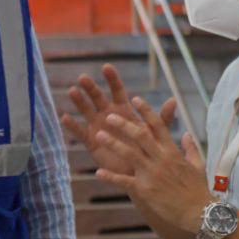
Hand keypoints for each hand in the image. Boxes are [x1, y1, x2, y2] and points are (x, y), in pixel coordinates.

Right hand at [61, 64, 177, 175]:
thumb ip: (162, 117)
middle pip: (98, 97)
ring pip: (87, 111)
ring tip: (72, 91)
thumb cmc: (148, 149)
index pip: (117, 90)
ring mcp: (99, 127)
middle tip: (83, 77)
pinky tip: (64, 117)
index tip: (106, 67)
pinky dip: (73, 126)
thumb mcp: (156, 133)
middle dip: (91, 87)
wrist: (139, 171)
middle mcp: (109, 115)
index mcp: (124, 109)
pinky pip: (81, 132)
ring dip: (79, 102)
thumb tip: (174, 100)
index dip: (112, 79)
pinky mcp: (92, 142)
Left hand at [94, 99, 210, 233]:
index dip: (145, 111)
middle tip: (109, 115)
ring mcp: (152, 174)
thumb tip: (186, 134)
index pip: (158, 125)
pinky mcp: (145, 190)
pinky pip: (124, 181)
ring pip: (129, 153)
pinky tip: (98, 172)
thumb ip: (191, 148)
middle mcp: (161, 159)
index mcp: (173, 151)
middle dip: (124, 124)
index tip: (135, 99)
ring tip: (99, 135)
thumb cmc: (199, 190)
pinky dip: (111, 177)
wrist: (199, 213)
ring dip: (113, 143)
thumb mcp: (198, 165)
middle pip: (140, 135)